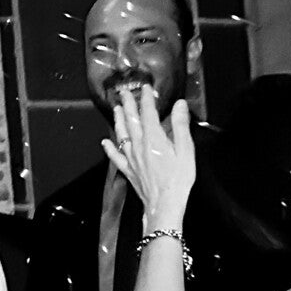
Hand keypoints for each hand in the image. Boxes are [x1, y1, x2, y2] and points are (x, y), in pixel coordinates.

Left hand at [102, 85, 193, 227]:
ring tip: (115, 109)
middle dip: (127, 105)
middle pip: (131, 121)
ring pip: (121, 135)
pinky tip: (105, 142)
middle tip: (123, 92)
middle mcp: (138, 146)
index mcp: (153, 138)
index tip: (145, 87)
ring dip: (118, 120)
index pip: (148, 113)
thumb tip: (180, 105)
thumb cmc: (179, 177)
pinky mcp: (129, 170)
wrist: (165, 203)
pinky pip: (116, 156)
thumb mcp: (186, 149)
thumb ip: (181, 125)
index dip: (146, 99)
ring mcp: (131, 158)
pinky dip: (109, 147)